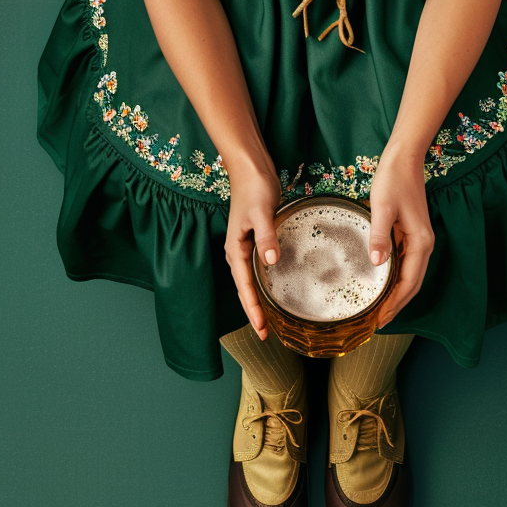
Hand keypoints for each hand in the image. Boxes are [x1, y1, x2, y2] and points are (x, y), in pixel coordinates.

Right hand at [223, 152, 281, 341]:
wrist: (250, 170)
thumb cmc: (254, 188)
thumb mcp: (262, 212)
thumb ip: (266, 237)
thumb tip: (271, 262)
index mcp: (235, 250)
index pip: (245, 287)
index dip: (253, 309)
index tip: (261, 328)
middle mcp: (237, 254)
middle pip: (245, 291)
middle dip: (253, 313)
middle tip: (264, 336)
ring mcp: (245, 250)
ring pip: (249, 284)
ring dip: (257, 303)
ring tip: (266, 323)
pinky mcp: (254, 244)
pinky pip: (256, 273)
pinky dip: (262, 288)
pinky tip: (271, 294)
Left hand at [368, 145, 434, 327]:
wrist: (404, 158)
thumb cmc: (393, 179)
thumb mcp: (382, 207)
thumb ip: (379, 235)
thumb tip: (378, 262)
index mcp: (420, 242)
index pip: (409, 283)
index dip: (396, 303)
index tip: (381, 319)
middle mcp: (424, 245)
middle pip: (413, 285)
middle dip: (397, 305)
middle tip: (379, 322)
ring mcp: (419, 240)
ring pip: (411, 276)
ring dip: (398, 295)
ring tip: (381, 310)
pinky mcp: (413, 235)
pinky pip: (407, 265)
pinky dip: (397, 280)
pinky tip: (384, 285)